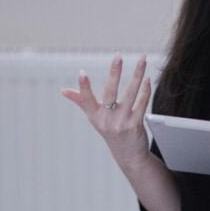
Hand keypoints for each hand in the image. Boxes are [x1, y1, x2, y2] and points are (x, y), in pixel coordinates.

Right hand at [60, 53, 152, 170]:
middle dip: (114, 72)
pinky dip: (145, 90)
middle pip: (110, 92)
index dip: (83, 87)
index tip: (82, 73)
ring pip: (130, 94)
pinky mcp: (136, 124)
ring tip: (142, 59)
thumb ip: (81, 101)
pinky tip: (147, 78)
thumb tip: (62, 90)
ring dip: (137, 75)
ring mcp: (122, 122)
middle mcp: (107, 119)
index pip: (86, 100)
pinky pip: (142, 103)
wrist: (128, 155)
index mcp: (95, 116)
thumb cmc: (110, 130)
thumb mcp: (94, 117)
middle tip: (118, 55)